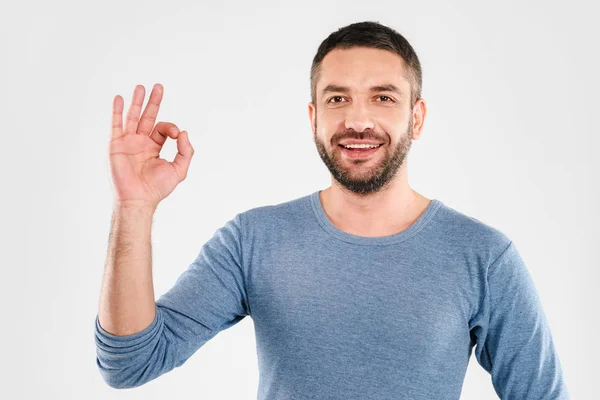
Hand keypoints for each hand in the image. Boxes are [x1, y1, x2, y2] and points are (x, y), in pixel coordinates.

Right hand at [108, 84, 193, 208]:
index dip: (171, 127)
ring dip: (137, 102)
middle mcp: (140, 142)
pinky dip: (117, 111)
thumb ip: (186, 151)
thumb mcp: (179, 169)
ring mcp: (128, 142)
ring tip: (141, 87)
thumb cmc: (157, 188)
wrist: (139, 199)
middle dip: (153, 102)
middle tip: (158, 87)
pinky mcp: (116, 145)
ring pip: (132, 117)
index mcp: (153, 147)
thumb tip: (183, 132)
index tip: (176, 134)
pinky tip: (120, 99)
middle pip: (147, 117)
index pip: (162, 128)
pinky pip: (116, 125)